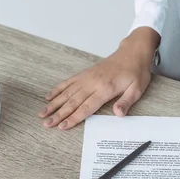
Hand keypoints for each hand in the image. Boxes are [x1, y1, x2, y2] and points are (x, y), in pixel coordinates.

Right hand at [38, 27, 158, 129]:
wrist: (133, 52)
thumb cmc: (136, 72)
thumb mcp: (137, 89)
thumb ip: (126, 102)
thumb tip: (118, 114)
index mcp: (105, 88)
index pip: (86, 107)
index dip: (73, 118)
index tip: (62, 126)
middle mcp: (93, 82)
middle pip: (72, 102)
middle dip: (58, 114)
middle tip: (46, 124)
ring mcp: (87, 77)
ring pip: (67, 92)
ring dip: (54, 104)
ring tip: (42, 113)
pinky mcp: (85, 73)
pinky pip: (68, 82)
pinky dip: (57, 89)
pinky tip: (48, 97)